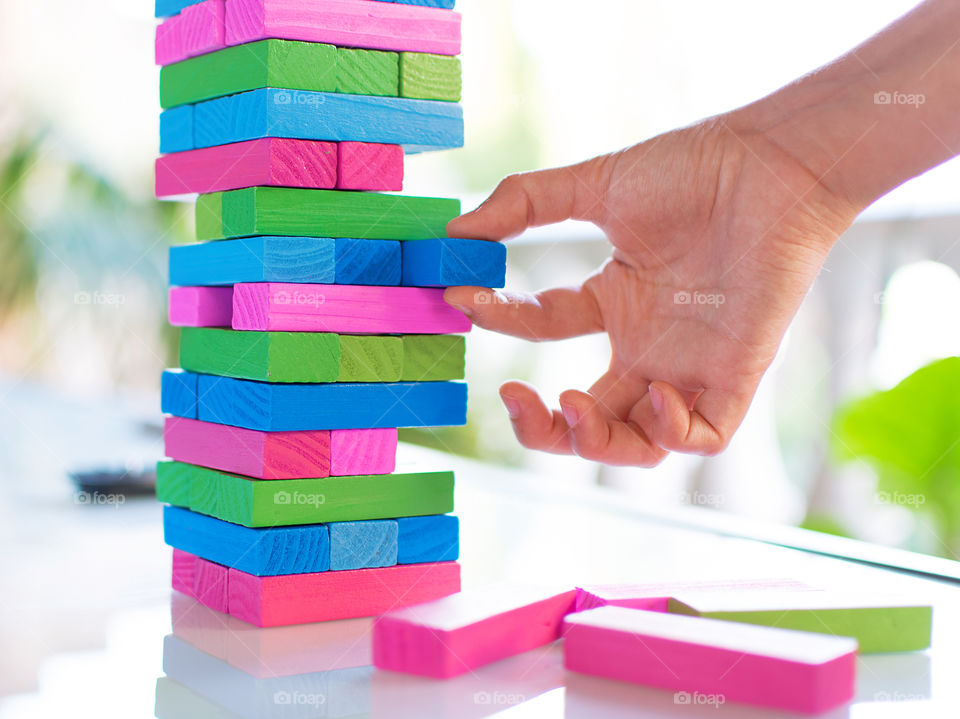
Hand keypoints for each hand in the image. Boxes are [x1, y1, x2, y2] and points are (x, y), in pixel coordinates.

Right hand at [445, 115, 860, 465]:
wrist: (772, 163)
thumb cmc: (694, 168)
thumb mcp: (596, 186)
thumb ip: (526, 202)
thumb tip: (458, 232)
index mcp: (617, 301)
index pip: (545, 328)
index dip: (501, 318)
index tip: (466, 297)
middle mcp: (649, 342)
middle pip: (589, 418)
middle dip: (544, 428)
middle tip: (516, 401)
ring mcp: (690, 363)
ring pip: (641, 445)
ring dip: (598, 443)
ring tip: (574, 405)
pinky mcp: (736, 373)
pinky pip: (705, 437)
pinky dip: (674, 434)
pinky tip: (657, 392)